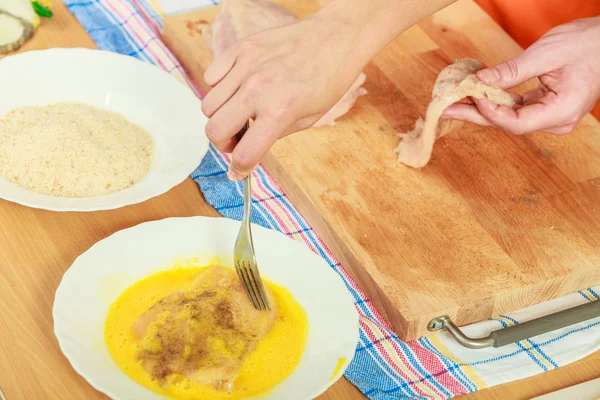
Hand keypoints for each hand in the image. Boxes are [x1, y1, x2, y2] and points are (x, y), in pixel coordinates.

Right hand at [201, 14, 364, 179]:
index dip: (239, 169)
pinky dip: (219, 87)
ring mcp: (246, 66)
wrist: (335, 38)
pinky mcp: (242, 48)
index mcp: (278, 112)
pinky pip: (212, 76)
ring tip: (239, 113)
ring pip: (209, 105)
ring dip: (220, 116)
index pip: (244, 153)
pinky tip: (238, 88)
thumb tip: (248, 146)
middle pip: (214, 130)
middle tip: (237, 140)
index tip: (239, 170)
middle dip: (223, 143)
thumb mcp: (308, 120)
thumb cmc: (327, 81)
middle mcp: (257, 89)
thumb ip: (274, 134)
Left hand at [443, 16, 599, 134]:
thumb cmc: (589, 44)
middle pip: (508, 124)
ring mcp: (551, 117)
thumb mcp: (547, 54)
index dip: (490, 112)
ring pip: (509, 118)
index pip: (516, 123)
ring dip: (482, 109)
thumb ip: (512, 71)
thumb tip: (480, 81)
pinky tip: (476, 95)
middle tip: (446, 108)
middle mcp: (556, 121)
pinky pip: (515, 109)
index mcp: (561, 112)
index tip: (470, 96)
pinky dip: (495, 101)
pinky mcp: (545, 108)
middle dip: (476, 114)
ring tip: (454, 102)